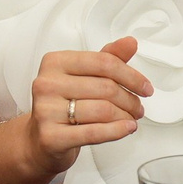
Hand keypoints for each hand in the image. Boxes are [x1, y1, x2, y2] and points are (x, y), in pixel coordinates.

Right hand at [18, 37, 154, 176]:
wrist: (38, 140)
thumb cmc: (61, 105)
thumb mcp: (82, 77)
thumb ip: (106, 59)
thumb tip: (130, 43)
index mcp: (55, 62)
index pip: (103, 62)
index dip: (131, 75)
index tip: (144, 86)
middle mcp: (47, 84)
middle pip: (106, 87)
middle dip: (130, 99)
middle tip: (137, 107)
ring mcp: (46, 110)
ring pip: (103, 110)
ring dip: (125, 116)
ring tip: (130, 119)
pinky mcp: (51, 137)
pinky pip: (93, 132)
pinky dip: (116, 131)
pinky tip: (126, 128)